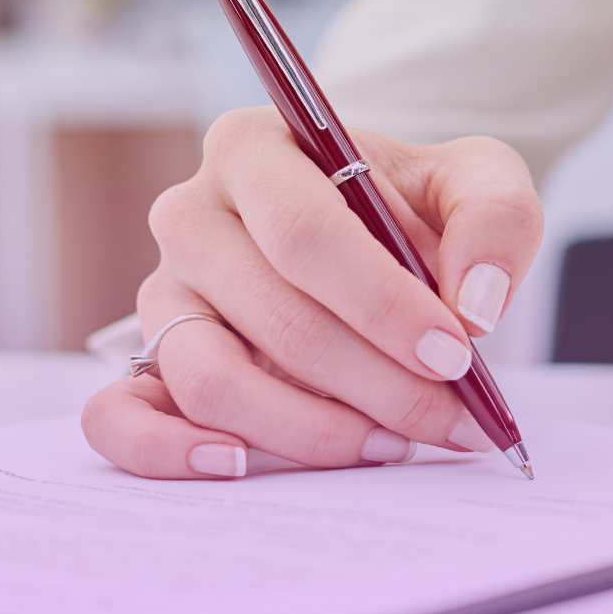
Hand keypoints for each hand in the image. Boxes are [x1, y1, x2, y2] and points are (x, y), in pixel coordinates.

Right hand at [82, 107, 542, 478]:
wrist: (365, 232)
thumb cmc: (411, 205)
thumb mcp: (475, 178)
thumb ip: (495, 219)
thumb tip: (473, 303)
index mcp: (251, 148)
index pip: (304, 234)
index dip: (381, 305)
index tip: (453, 354)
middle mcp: (190, 215)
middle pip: (274, 317)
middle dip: (376, 382)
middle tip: (448, 420)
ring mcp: (163, 294)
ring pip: (212, 378)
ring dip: (309, 431)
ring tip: (387, 444)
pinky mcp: (147, 362)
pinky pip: (117, 418)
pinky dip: (169, 453)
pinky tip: (244, 466)